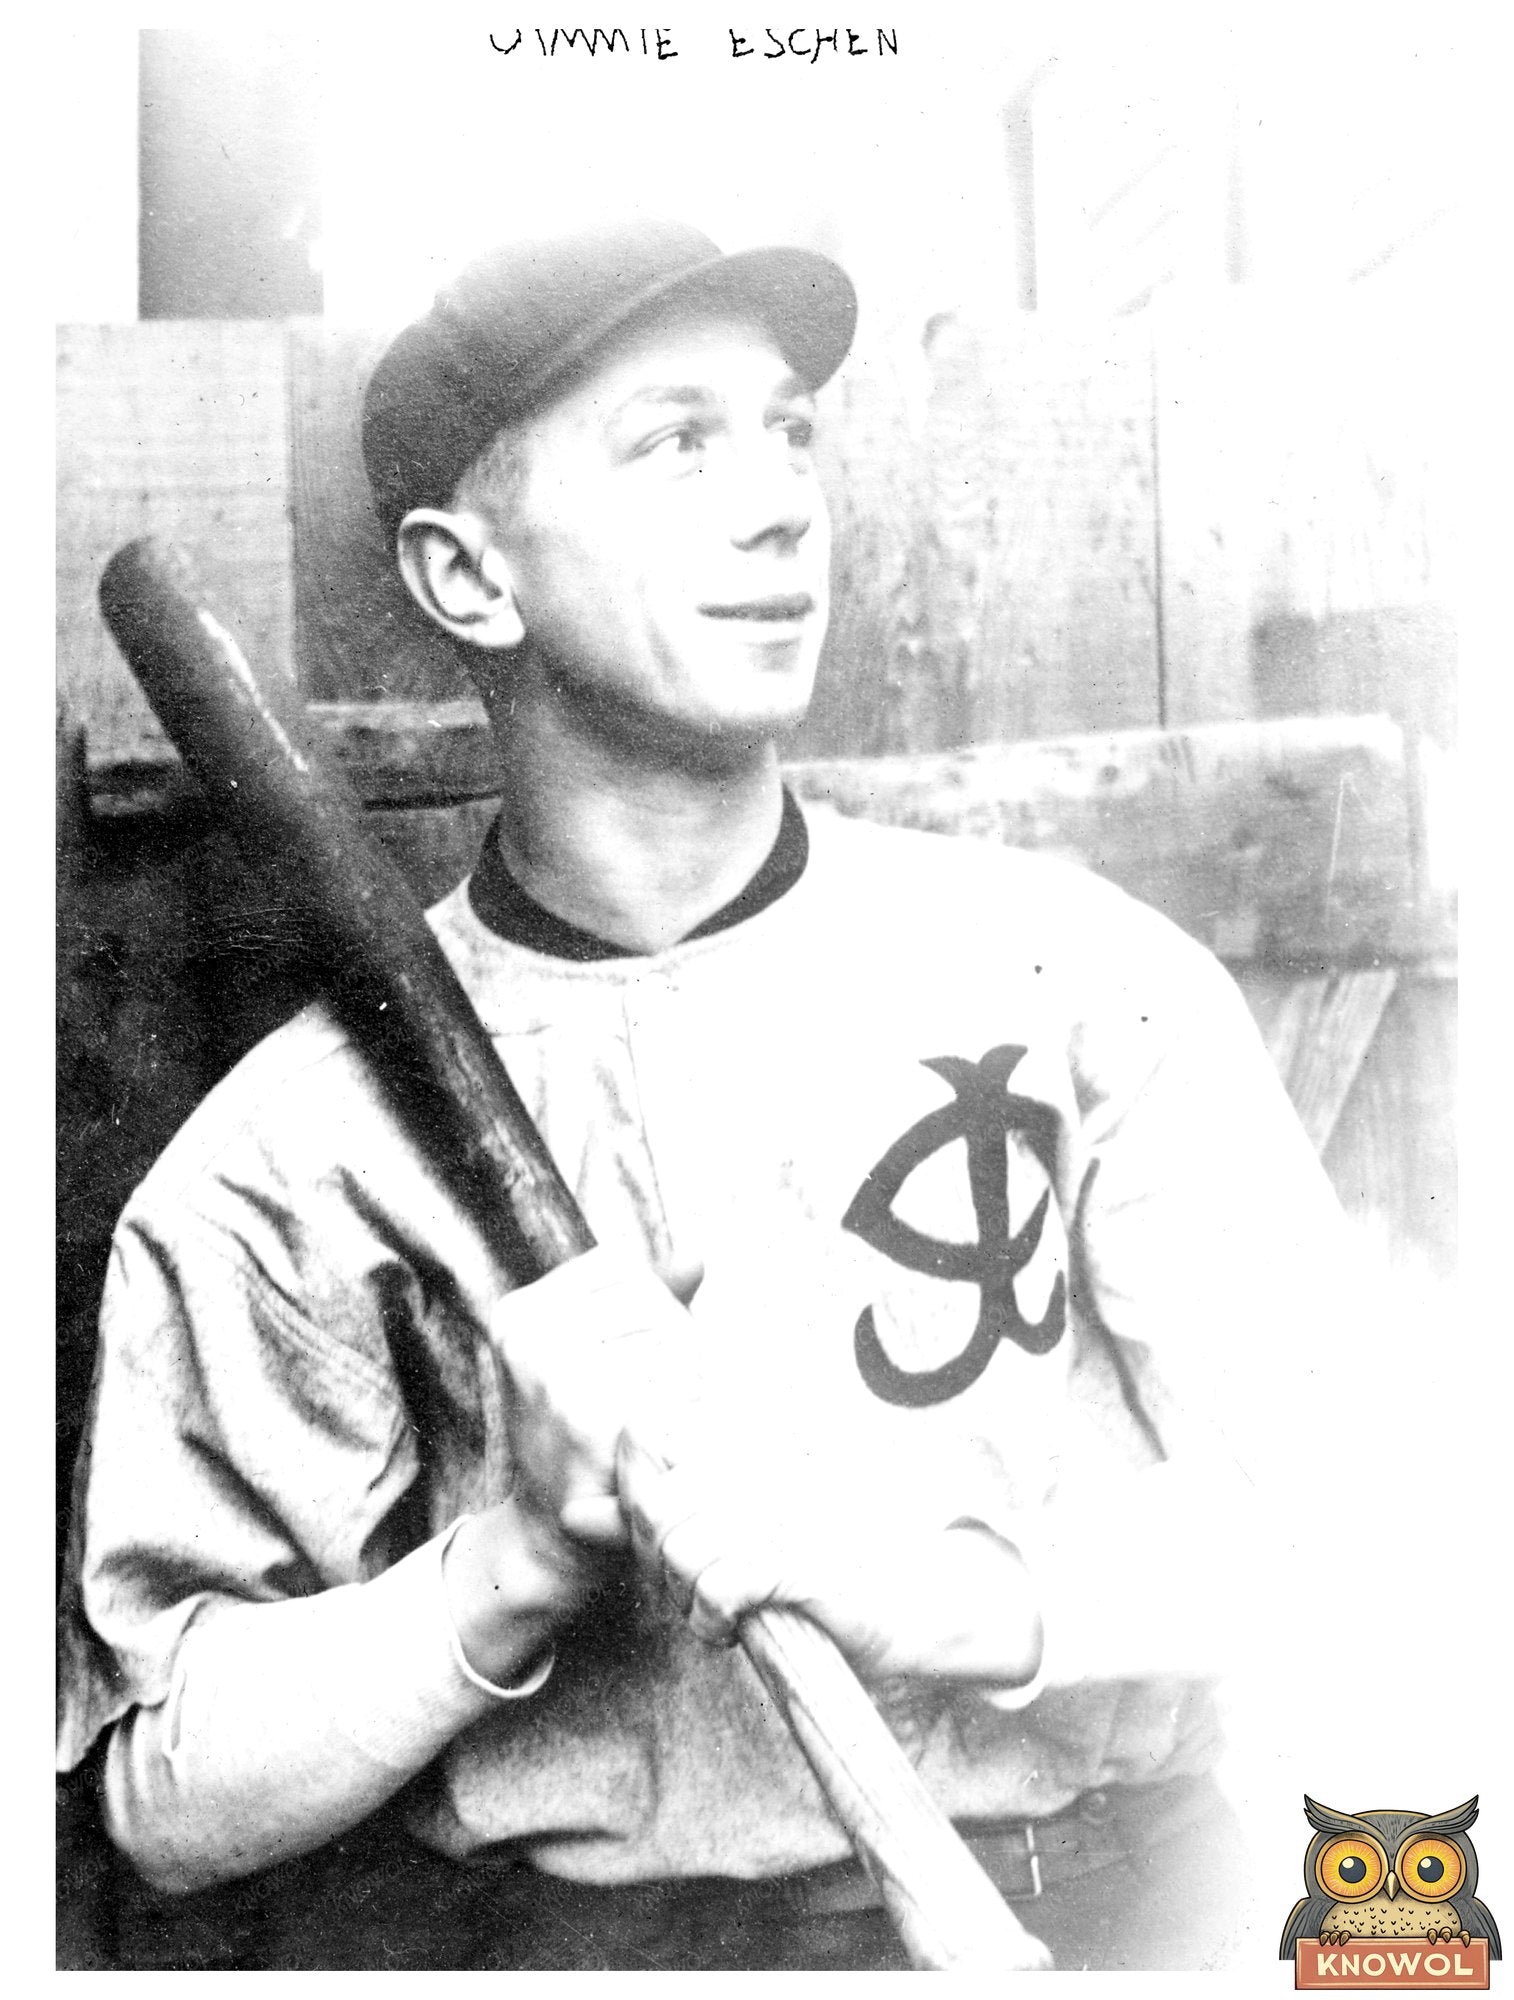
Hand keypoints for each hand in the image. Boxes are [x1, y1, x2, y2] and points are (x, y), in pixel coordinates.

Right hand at [442, 1245, 702, 1686]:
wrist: (557, 1537)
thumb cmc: (586, 1438)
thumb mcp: (595, 1358)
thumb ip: (646, 1301)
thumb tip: (696, 1255)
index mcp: (520, 1314)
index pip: (619, 1266)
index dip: (649, 1302)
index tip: (637, 1354)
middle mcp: (530, 1337)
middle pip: (649, 1300)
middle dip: (675, 1341)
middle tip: (659, 1398)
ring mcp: (557, 1376)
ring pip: (669, 1336)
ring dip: (688, 1375)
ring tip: (663, 1418)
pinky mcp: (594, 1418)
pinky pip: (677, 1381)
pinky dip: (690, 1408)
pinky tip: (670, 1440)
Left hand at [615, 1433, 1044, 1690]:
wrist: (909, 1601)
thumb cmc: (809, 1566)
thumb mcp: (725, 1534)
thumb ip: (648, 1520)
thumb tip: (572, 1513)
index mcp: (742, 1446)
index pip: (646, 1439)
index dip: (633, 1500)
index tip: (658, 1540)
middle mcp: (760, 1467)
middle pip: (655, 1508)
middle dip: (656, 1565)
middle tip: (690, 1593)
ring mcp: (783, 1512)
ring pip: (680, 1551)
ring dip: (685, 1601)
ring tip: (715, 1613)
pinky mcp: (800, 1562)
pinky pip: (720, 1586)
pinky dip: (714, 1621)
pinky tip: (734, 1628)